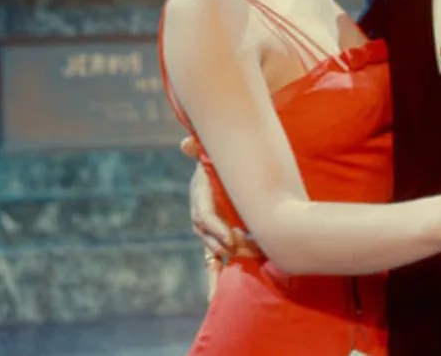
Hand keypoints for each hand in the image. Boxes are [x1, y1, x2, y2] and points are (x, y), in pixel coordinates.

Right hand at [186, 145, 263, 299]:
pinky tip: (214, 297)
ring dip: (232, 256)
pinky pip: (213, 261)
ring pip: (215, 249)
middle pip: (211, 237)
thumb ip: (199, 147)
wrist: (226, 170)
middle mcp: (201, 214)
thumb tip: (186, 144)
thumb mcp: (214, 152)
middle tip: (250, 250)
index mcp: (200, 193)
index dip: (217, 229)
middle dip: (229, 245)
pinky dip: (214, 278)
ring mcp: (209, 229)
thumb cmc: (221, 160)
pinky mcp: (218, 238)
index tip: (231, 239)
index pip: (204, 216)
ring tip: (254, 258)